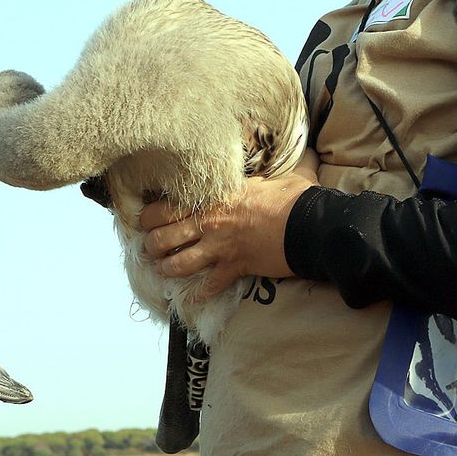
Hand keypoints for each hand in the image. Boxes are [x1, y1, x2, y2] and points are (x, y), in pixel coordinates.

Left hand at [140, 149, 320, 298]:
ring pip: (178, 264)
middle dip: (151, 244)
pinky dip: (199, 294)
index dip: (149, 215)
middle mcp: (210, 222)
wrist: (310, 226)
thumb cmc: (295, 197)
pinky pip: (209, 286)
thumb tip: (292, 158)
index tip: (146, 218)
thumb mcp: (278, 175)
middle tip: (150, 246)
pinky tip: (193, 298)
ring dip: (167, 268)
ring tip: (163, 269)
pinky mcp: (233, 267)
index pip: (165, 206)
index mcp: (214, 196)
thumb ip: (270, 171)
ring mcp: (219, 247)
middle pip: (163, 237)